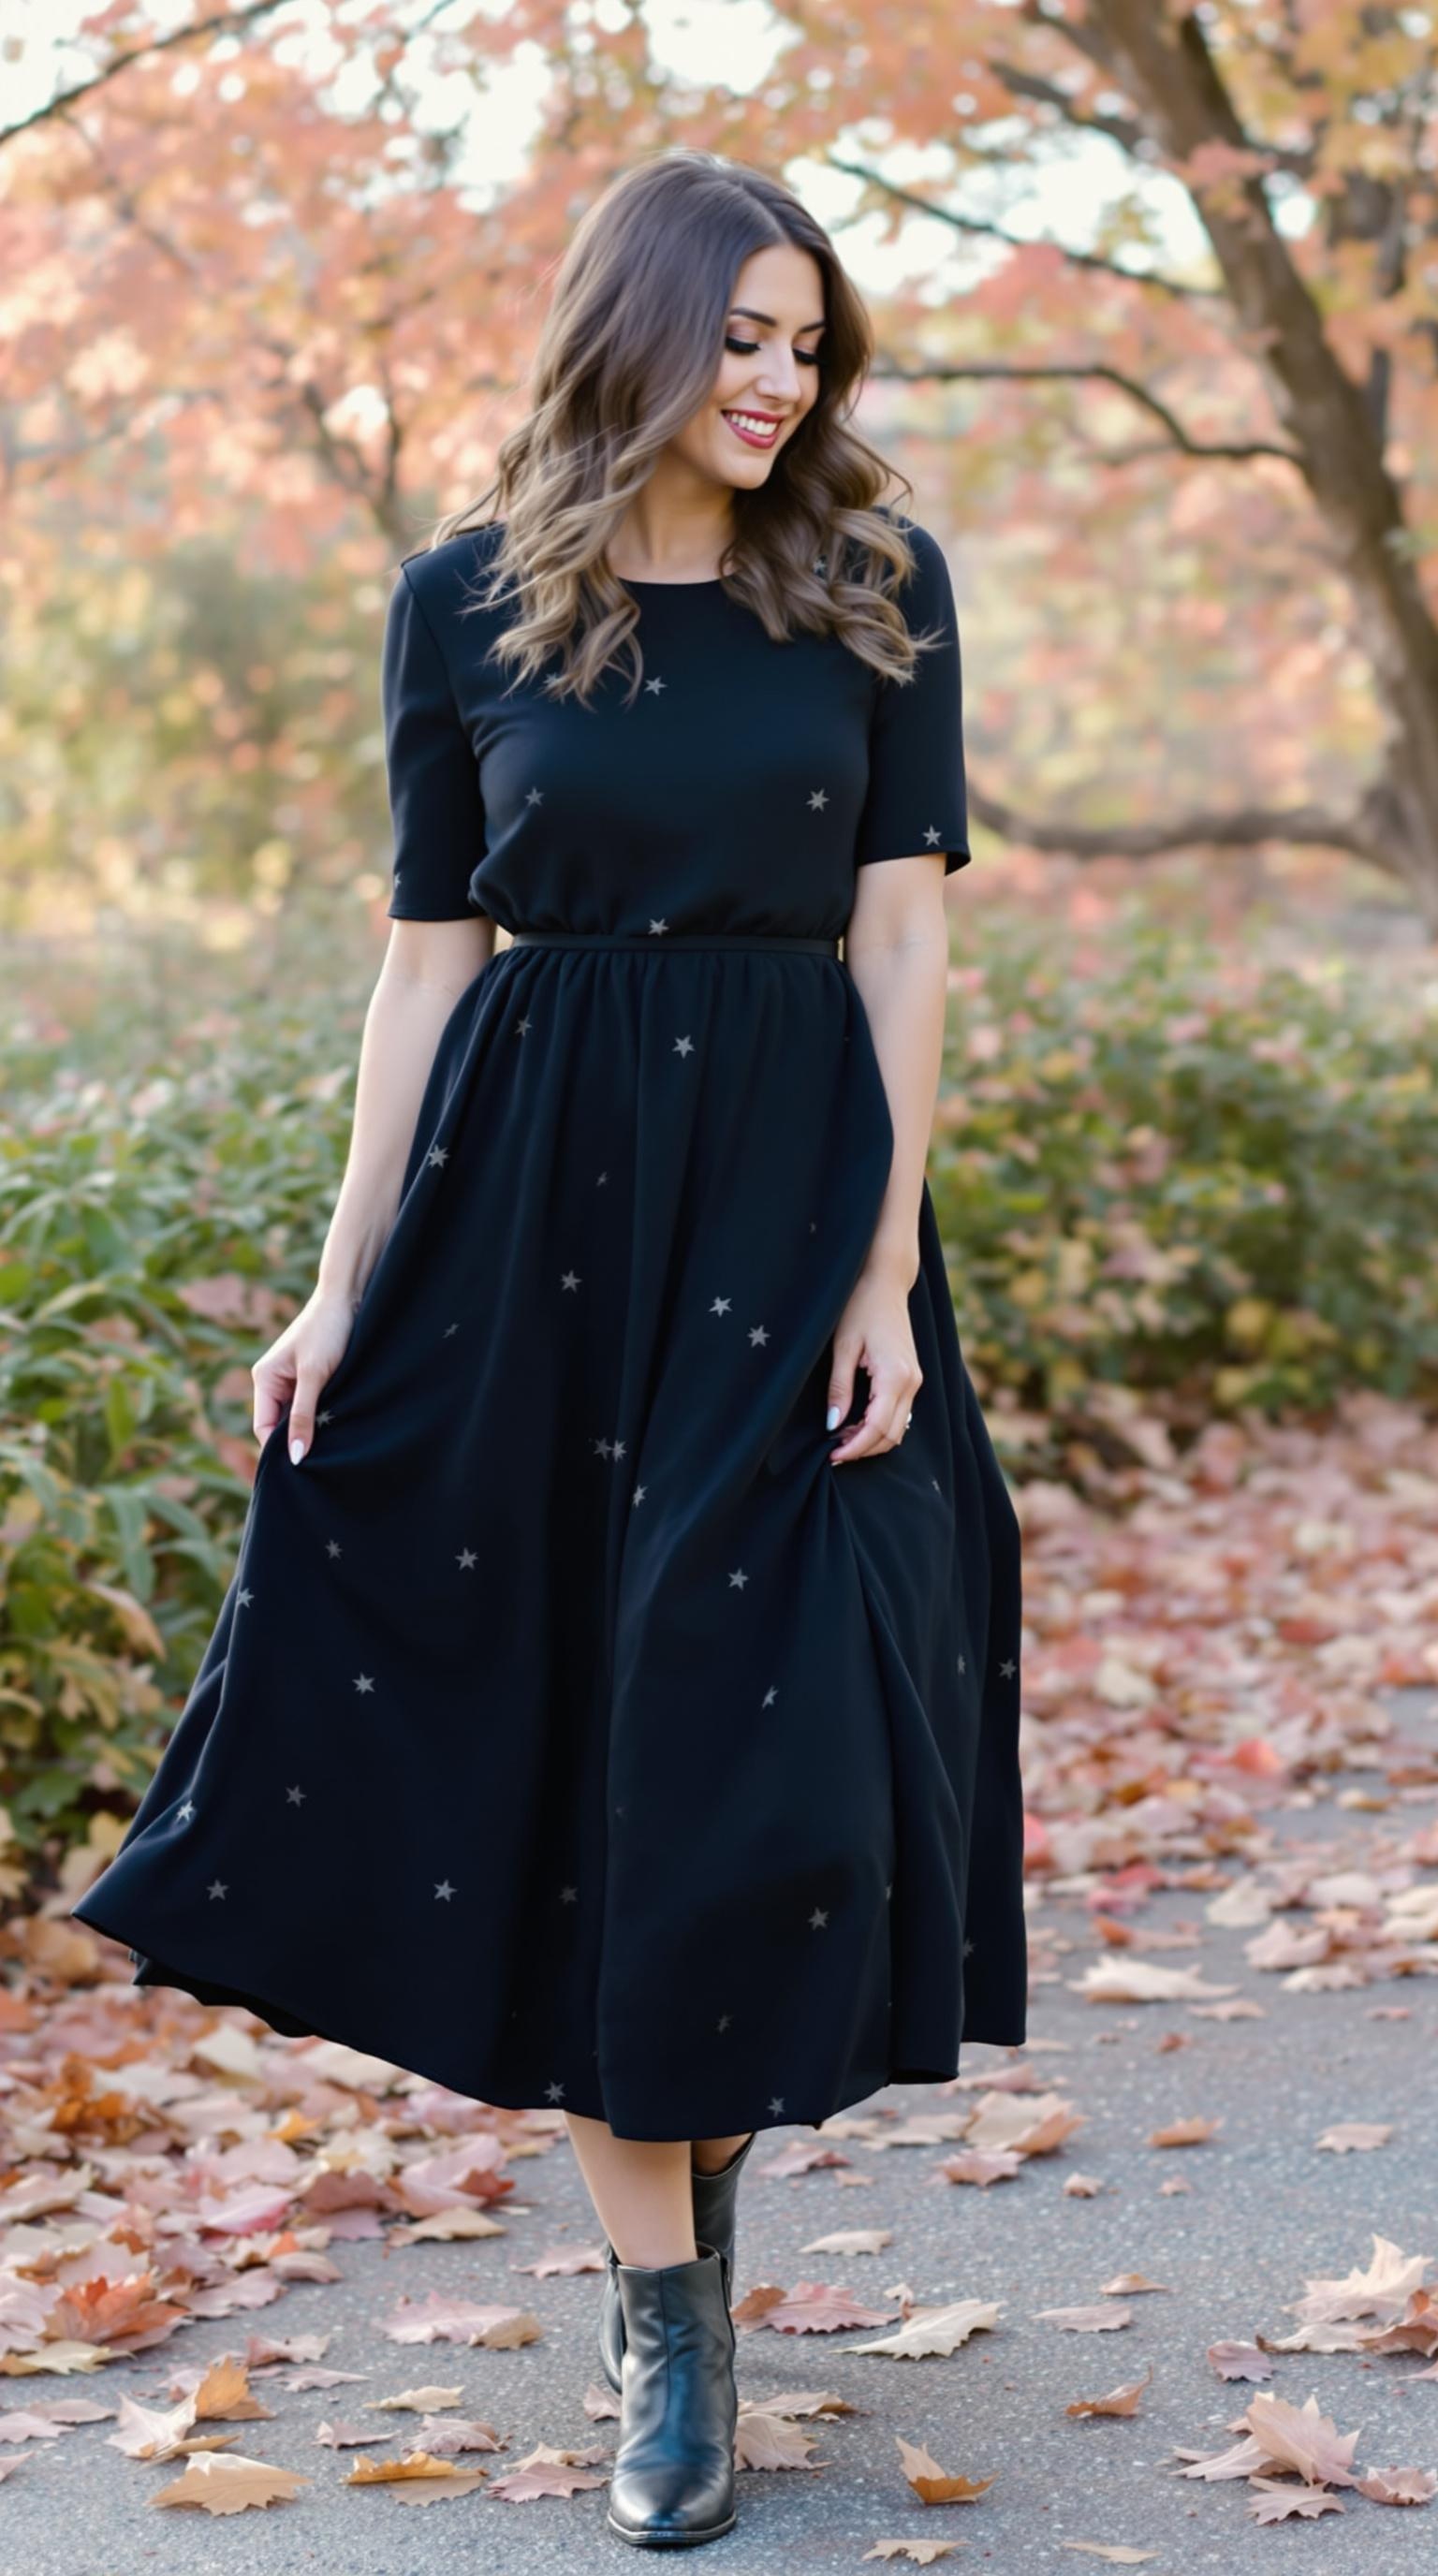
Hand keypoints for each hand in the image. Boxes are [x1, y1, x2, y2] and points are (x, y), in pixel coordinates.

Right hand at [251, 1285, 359, 1461]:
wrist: (350, 1298)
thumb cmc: (328, 1330)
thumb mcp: (314, 1375)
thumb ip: (302, 1416)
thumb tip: (294, 1457)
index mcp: (264, 1379)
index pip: (263, 1428)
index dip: (278, 1450)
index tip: (301, 1471)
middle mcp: (274, 1382)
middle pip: (279, 1426)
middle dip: (296, 1442)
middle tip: (320, 1464)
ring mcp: (293, 1381)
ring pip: (298, 1418)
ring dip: (312, 1430)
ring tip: (331, 1448)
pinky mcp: (313, 1379)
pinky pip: (312, 1407)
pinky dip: (322, 1418)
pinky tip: (339, 1429)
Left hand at [825, 1257, 920, 1464]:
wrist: (884, 1281)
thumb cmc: (860, 1307)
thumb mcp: (842, 1347)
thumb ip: (839, 1388)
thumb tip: (832, 1424)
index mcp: (895, 1375)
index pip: (878, 1427)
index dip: (855, 1447)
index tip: (832, 1456)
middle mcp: (912, 1381)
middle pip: (892, 1434)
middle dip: (864, 1449)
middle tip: (834, 1451)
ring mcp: (915, 1379)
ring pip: (899, 1428)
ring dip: (872, 1439)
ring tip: (841, 1438)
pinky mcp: (912, 1376)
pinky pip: (900, 1413)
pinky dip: (880, 1425)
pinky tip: (856, 1422)